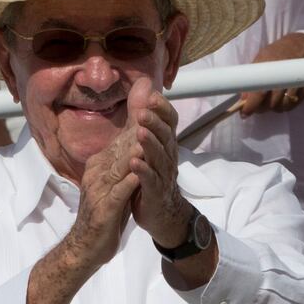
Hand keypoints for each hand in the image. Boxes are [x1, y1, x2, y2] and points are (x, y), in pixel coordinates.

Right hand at [70, 114, 140, 268]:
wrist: (86, 246)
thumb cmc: (104, 215)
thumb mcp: (115, 184)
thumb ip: (124, 164)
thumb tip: (135, 143)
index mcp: (99, 167)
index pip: (120, 140)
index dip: (136, 120)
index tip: (149, 98)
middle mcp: (97, 174)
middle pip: (119, 146)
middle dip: (136, 125)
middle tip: (150, 102)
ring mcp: (98, 190)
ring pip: (118, 165)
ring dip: (133, 148)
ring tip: (148, 132)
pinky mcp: (104, 209)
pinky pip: (117, 192)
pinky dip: (128, 181)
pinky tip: (140, 171)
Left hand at [124, 78, 190, 247]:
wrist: (163, 214)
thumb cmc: (153, 175)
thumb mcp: (150, 147)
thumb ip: (146, 120)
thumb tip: (145, 89)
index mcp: (166, 145)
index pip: (169, 122)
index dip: (162, 109)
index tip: (152, 95)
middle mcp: (168, 157)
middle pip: (165, 136)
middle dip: (155, 123)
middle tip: (143, 112)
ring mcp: (163, 175)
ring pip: (159, 157)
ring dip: (150, 144)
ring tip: (140, 132)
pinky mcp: (155, 193)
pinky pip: (150, 180)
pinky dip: (143, 171)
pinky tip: (134, 162)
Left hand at [240, 33, 303, 115]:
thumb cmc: (278, 52)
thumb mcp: (261, 58)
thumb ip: (252, 77)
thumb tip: (244, 98)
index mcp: (270, 65)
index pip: (259, 92)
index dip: (251, 105)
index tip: (245, 112)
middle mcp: (285, 74)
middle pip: (271, 102)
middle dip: (261, 108)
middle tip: (256, 106)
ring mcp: (298, 81)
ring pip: (282, 106)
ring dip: (273, 108)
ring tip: (268, 102)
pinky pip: (293, 105)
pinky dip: (284, 107)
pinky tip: (280, 101)